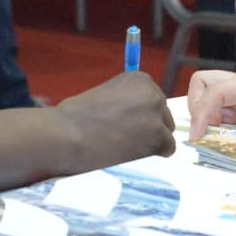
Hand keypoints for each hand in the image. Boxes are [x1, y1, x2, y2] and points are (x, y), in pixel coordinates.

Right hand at [54, 70, 175, 166]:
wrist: (67, 135)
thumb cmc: (75, 117)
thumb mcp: (105, 95)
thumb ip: (126, 101)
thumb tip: (139, 119)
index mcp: (139, 79)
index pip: (153, 101)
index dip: (140, 116)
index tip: (124, 124)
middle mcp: (153, 93)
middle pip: (163, 116)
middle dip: (149, 128)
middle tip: (126, 140)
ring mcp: (156, 115)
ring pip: (166, 133)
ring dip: (151, 142)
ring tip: (126, 148)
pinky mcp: (158, 137)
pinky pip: (168, 149)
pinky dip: (154, 155)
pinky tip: (134, 156)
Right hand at [186, 64, 235, 136]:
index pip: (214, 91)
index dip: (201, 113)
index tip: (199, 137)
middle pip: (205, 84)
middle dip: (200, 107)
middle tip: (218, 129)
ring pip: (216, 95)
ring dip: (213, 114)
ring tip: (233, 131)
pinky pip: (232, 107)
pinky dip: (227, 120)